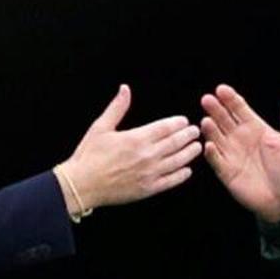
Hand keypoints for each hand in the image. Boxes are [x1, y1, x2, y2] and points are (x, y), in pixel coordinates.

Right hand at [58, 85, 201, 213]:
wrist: (81, 184)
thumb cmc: (89, 156)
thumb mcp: (101, 127)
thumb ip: (117, 107)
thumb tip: (125, 89)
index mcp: (136, 138)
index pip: (165, 127)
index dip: (178, 123)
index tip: (184, 121)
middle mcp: (147, 155)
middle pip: (175, 142)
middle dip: (188, 136)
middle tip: (196, 131)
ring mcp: (149, 173)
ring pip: (178, 161)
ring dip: (190, 153)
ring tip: (197, 147)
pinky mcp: (148, 189)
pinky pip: (171, 181)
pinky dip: (181, 175)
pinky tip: (187, 170)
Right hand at [200, 85, 279, 222]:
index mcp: (255, 127)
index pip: (239, 108)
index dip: (230, 99)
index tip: (221, 89)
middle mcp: (240, 138)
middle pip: (224, 119)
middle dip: (215, 109)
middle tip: (207, 99)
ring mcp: (231, 153)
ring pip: (216, 137)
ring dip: (210, 129)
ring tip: (206, 121)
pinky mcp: (226, 171)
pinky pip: (215, 159)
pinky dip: (211, 153)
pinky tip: (208, 145)